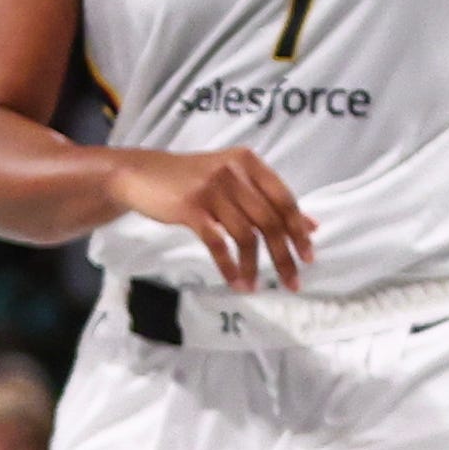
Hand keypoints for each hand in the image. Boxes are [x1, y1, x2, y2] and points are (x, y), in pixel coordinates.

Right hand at [106, 146, 313, 291]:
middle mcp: (235, 173)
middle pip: (269, 221)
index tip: (307, 257)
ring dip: (253, 266)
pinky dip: (229, 265)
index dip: (298, 230)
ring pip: (245, 235)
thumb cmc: (188, 179)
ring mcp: (212, 190)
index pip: (284, 199)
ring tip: (255, 286)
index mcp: (249, 163)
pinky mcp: (191, 208)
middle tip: (292, 282)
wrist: (139, 174)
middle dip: (283, 255)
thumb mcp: (231, 179)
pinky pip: (217, 242)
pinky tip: (234, 281)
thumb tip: (310, 226)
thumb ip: (266, 198)